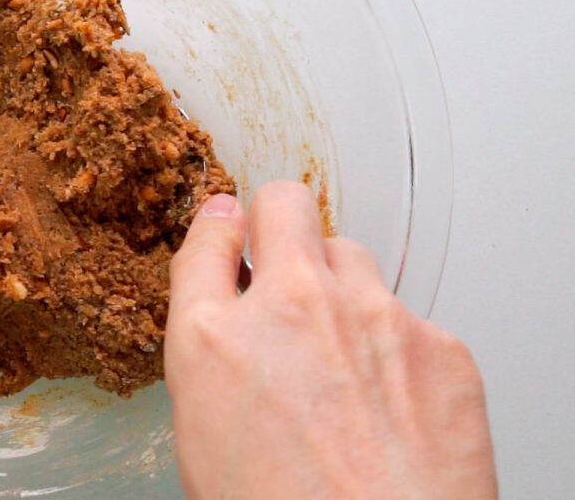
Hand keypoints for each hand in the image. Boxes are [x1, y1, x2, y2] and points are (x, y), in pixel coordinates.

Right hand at [165, 182, 494, 498]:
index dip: (218, 232)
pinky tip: (389, 402)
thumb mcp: (202, 437)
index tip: (227, 233)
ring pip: (351, 255)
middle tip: (284, 264)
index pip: (207, 237)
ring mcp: (372, 317)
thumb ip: (210, 356)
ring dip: (339, 287)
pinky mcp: (439, 343)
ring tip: (340, 354)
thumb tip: (225, 317)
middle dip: (280, 223)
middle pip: (285, 204)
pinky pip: (409, 318)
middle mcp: (292, 307)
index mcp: (213, 338)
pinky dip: (396, 347)